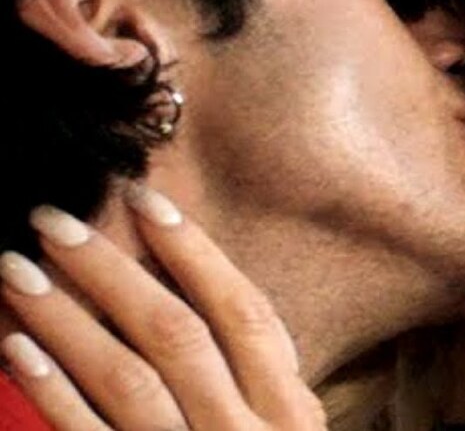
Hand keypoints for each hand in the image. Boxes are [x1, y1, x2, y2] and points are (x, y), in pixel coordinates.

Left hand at [0, 184, 325, 429]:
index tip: (147, 199)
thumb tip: (192, 292)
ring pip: (126, 379)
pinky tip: (16, 346)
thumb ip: (257, 379)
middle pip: (177, 334)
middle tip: (54, 218)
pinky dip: (51, 391)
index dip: (196, 253)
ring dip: (66, 318)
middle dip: (111, 270)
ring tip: (17, 269)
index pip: (245, 314)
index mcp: (292, 411)